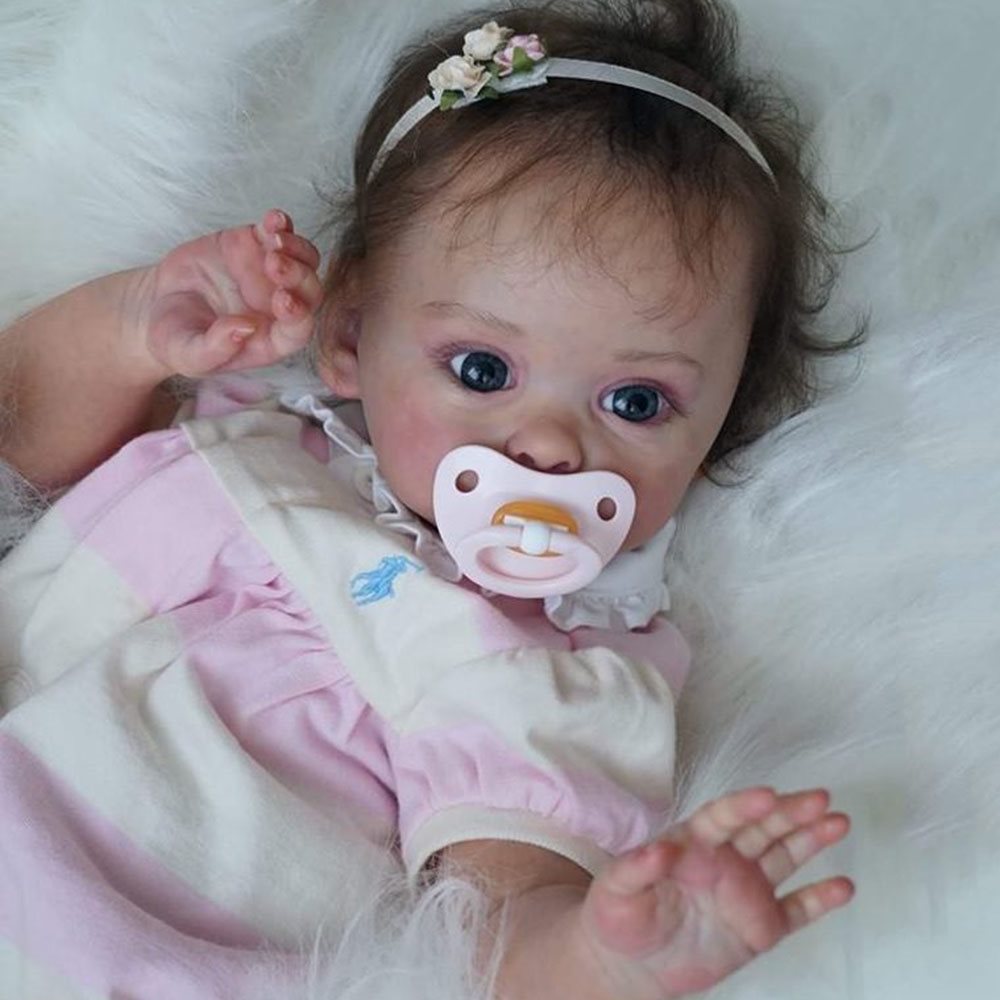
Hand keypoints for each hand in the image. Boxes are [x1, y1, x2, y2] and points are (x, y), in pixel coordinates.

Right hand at [139, 209, 322, 378]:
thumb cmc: (176, 338)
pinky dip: (280, 224)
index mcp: (270, 340)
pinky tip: (274, 219)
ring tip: (274, 240)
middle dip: (298, 277)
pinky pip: (277, 233)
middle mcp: (278, 308)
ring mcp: (270, 275)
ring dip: (296, 248)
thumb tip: (245, 329)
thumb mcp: (188, 354)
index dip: (298, 316)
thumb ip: (215, 348)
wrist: (156, 304)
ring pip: (303, 260)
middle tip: (274, 264)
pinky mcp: (254, 245)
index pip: (297, 331)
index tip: (283, 300)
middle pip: (308, 293)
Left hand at [578, 787, 853, 998]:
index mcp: (693, 842)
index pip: (722, 817)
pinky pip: (796, 910)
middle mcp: (725, 859)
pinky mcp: (761, 927)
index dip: (744, 805)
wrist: (632, 963)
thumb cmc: (618, 915)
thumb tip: (659, 848)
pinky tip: (843, 887)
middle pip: (762, 829)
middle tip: (820, 798)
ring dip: (811, 840)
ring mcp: (746, 891)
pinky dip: (820, 899)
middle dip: (790, 812)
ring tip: (839, 823)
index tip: (768, 794)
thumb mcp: (615, 890)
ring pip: (784, 857)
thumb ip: (636, 867)